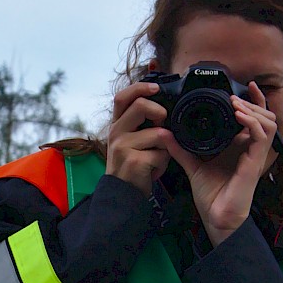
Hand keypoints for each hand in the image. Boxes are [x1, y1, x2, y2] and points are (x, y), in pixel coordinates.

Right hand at [105, 81, 173, 195]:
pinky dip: (164, 163)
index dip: (140, 87)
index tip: (156, 88)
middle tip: (162, 124)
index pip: (122, 97)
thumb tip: (163, 108)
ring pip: (158, 133)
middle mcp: (116, 133)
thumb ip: (140, 123)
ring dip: (166, 147)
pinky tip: (154, 171)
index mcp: (116, 124)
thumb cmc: (131, 165)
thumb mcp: (130, 141)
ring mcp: (123, 147)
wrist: (121, 194)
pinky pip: (162, 154)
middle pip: (140, 106)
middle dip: (159, 112)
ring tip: (158, 157)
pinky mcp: (134, 161)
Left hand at [169, 84, 277, 244]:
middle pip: (266, 116)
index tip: (244, 86)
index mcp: (241, 146)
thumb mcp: (193, 165)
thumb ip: (181, 148)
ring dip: (253, 109)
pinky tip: (238, 116)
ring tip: (236, 104)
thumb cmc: (211, 195)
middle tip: (235, 96)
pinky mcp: (255, 163)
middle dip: (252, 102)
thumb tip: (165, 133)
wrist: (217, 217)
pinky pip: (262, 136)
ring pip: (268, 122)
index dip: (253, 100)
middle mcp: (251, 148)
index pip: (255, 117)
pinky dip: (251, 122)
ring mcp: (255, 155)